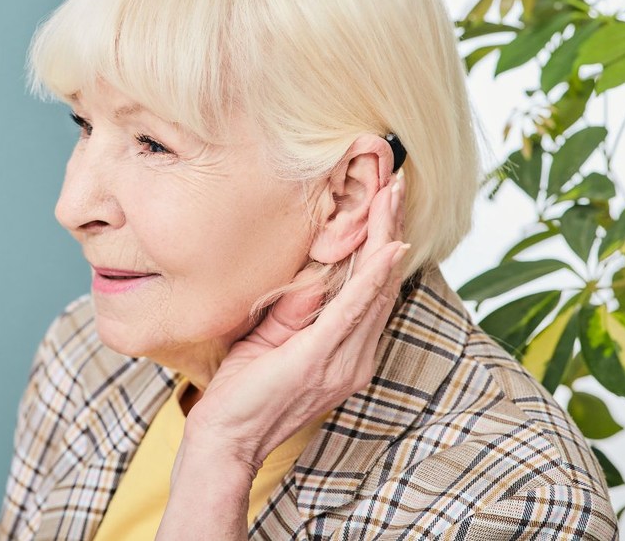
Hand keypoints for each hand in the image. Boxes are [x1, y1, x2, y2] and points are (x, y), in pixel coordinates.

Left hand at [186, 170, 407, 470]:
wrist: (226, 441)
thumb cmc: (246, 392)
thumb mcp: (274, 339)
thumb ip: (298, 309)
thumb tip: (311, 272)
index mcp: (347, 353)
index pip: (373, 292)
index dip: (383, 246)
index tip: (386, 203)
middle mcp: (355, 358)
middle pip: (383, 285)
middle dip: (391, 229)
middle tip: (398, 183)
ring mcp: (342, 362)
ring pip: (374, 290)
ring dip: (385, 238)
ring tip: (393, 196)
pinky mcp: (319, 360)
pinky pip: (352, 312)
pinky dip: (371, 278)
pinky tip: (385, 248)